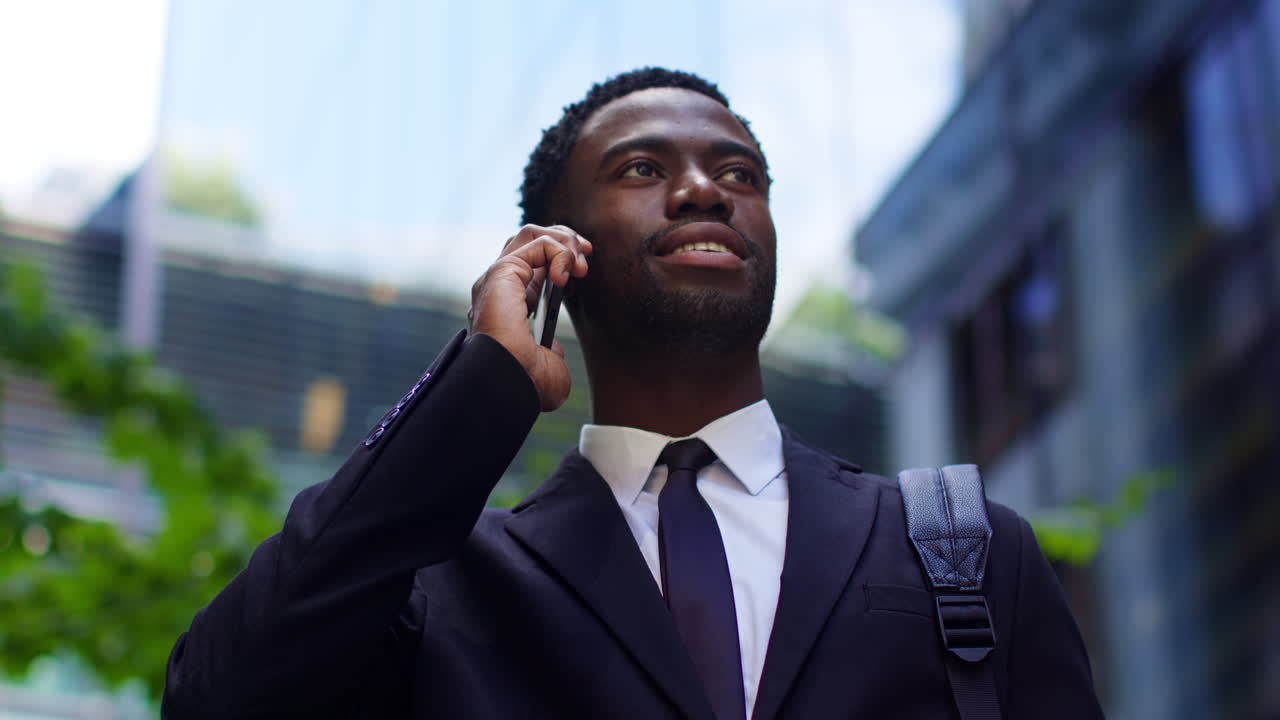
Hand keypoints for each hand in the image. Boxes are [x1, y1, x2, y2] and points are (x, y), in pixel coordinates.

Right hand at [469, 224, 591, 410]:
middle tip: (587, 256)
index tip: (582, 273)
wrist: (510, 384)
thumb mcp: (549, 367)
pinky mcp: (501, 271)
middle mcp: (499, 289)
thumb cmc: (526, 383)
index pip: (533, 266)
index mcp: (508, 307)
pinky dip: (559, 252)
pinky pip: (537, 243)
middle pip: (531, 241)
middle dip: (565, 242)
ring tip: (581, 264)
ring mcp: (497, 278)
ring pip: (532, 234)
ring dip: (564, 242)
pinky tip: (567, 275)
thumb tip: (552, 348)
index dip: (561, 260)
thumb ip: (550, 353)